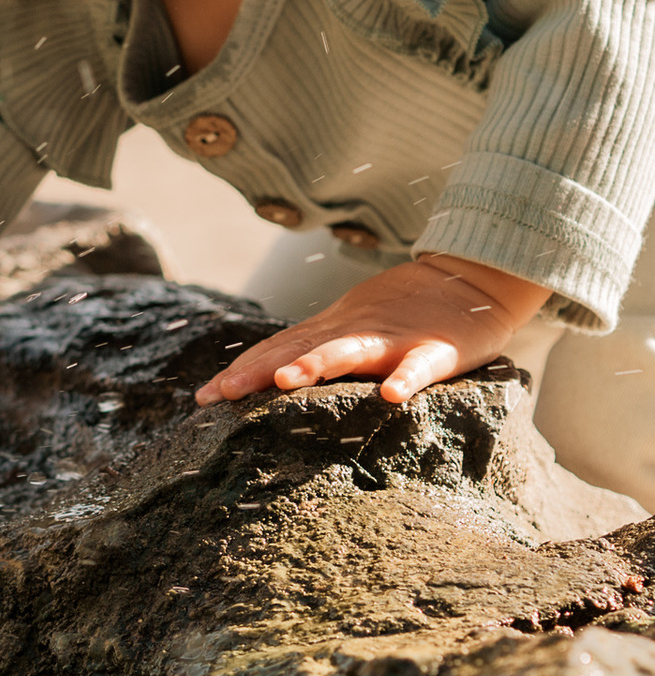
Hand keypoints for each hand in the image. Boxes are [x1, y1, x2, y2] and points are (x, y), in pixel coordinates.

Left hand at [194, 253, 548, 407]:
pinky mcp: (437, 349)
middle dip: (256, 371)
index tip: (203, 397)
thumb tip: (267, 374)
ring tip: (283, 383)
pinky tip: (390, 397)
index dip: (240, 370)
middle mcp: (354, 331)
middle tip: (218, 394)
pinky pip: (420, 366)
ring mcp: (393, 339)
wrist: (472, 278)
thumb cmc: (407, 310)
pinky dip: (406, 378)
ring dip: (314, 365)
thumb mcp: (353, 325)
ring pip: (348, 351)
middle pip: (297, 350)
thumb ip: (316, 348)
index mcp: (333, 330)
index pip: (277, 349)